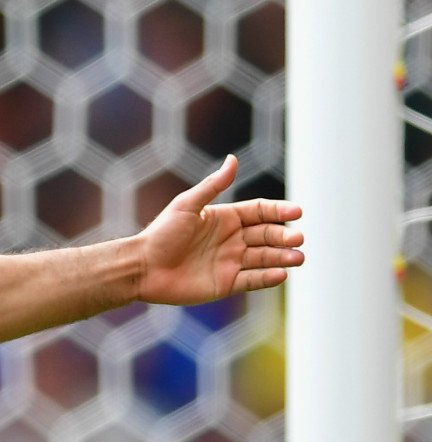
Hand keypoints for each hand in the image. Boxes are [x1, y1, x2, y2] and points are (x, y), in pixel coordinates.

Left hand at [135, 155, 303, 304]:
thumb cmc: (161, 234)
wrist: (142, 268)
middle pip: (267, 234)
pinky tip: (281, 274)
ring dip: (283, 257)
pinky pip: (253, 280)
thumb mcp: (187, 205)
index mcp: (224, 218)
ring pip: (265, 258)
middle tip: (298, 238)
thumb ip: (213, 185)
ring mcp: (230, 262)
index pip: (260, 212)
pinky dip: (268, 277)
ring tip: (298, 257)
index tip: (296, 212)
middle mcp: (231, 239)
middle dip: (284, 236)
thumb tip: (233, 158)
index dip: (278, 211)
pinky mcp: (226, 283)